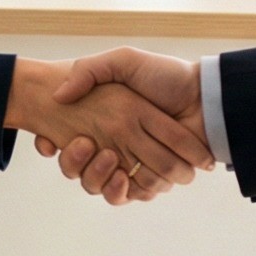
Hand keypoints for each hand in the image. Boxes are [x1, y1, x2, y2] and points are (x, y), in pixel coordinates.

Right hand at [5, 56, 210, 203]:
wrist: (204, 97)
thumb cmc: (166, 76)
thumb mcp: (123, 60)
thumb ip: (88, 70)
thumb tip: (58, 96)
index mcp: (105, 123)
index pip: (68, 144)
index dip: (53, 146)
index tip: (51, 142)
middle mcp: (116, 147)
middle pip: (80, 171)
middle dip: (75, 164)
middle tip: (85, 144)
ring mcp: (134, 165)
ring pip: (101, 187)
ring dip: (99, 177)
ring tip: (109, 158)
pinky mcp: (154, 179)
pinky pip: (130, 196)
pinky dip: (124, 190)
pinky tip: (124, 175)